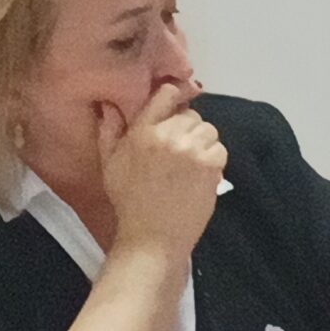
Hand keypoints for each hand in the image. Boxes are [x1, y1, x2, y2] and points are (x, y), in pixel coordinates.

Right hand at [96, 81, 225, 258]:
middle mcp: (168, 135)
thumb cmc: (128, 200)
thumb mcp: (110, 163)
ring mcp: (192, 149)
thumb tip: (109, 104)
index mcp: (142, 132)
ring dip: (202, 144)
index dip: (174, 99)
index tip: (174, 110)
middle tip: (178, 152)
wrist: (152, 236)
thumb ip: (109, 130)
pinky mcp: (211, 163)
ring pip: (208, 130)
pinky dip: (213, 159)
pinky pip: (220, 148)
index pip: (167, 94)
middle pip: (191, 115)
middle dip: (186, 130)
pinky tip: (199, 175)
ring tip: (189, 164)